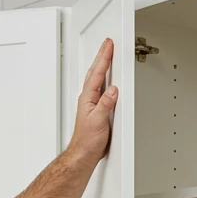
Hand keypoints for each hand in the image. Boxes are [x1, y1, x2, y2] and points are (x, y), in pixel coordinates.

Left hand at [68, 38, 117, 163]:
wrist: (83, 154)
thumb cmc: (88, 140)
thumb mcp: (98, 120)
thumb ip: (106, 104)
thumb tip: (113, 89)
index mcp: (88, 98)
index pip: (97, 73)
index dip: (103, 58)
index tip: (108, 46)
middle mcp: (88, 98)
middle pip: (96, 72)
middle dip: (102, 56)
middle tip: (107, 44)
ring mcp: (91, 103)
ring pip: (96, 78)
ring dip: (102, 65)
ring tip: (106, 54)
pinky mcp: (96, 110)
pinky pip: (100, 88)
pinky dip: (103, 79)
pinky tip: (107, 78)